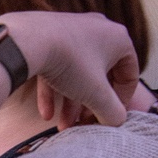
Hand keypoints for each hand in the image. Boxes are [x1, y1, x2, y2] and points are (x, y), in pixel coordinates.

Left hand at [0, 12, 139, 128]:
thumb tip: (116, 122)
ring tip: (63, 126)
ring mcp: (71, 32)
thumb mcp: (96, 94)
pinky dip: (53, 91)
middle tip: (85, 123)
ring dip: (71, 103)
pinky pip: (56, 67)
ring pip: (76, 74)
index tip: (111, 116)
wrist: (27, 41)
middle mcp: (97, 31)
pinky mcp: (48, 38)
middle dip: (91, 105)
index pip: (130, 74)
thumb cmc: (70, 62)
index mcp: (118, 38)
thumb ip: (111, 111)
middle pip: (100, 76)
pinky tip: (46, 114)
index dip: (123, 100)